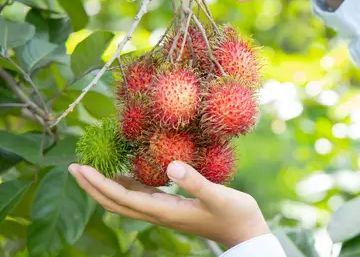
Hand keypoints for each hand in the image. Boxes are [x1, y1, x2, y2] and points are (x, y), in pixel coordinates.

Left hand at [68, 161, 269, 247]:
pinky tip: (125, 174)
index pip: (123, 198)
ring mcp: (164, 213)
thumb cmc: (235, 213)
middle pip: (115, 203)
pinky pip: (140, 198)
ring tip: (91, 169)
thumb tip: (170, 165)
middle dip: (92, 186)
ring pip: (125, 202)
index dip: (100, 183)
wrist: (245, 232)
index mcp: (164, 211)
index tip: (81, 167)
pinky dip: (125, 186)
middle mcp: (159, 214)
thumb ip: (195, 182)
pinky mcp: (171, 209)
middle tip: (73, 166)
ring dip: (105, 187)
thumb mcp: (218, 196)